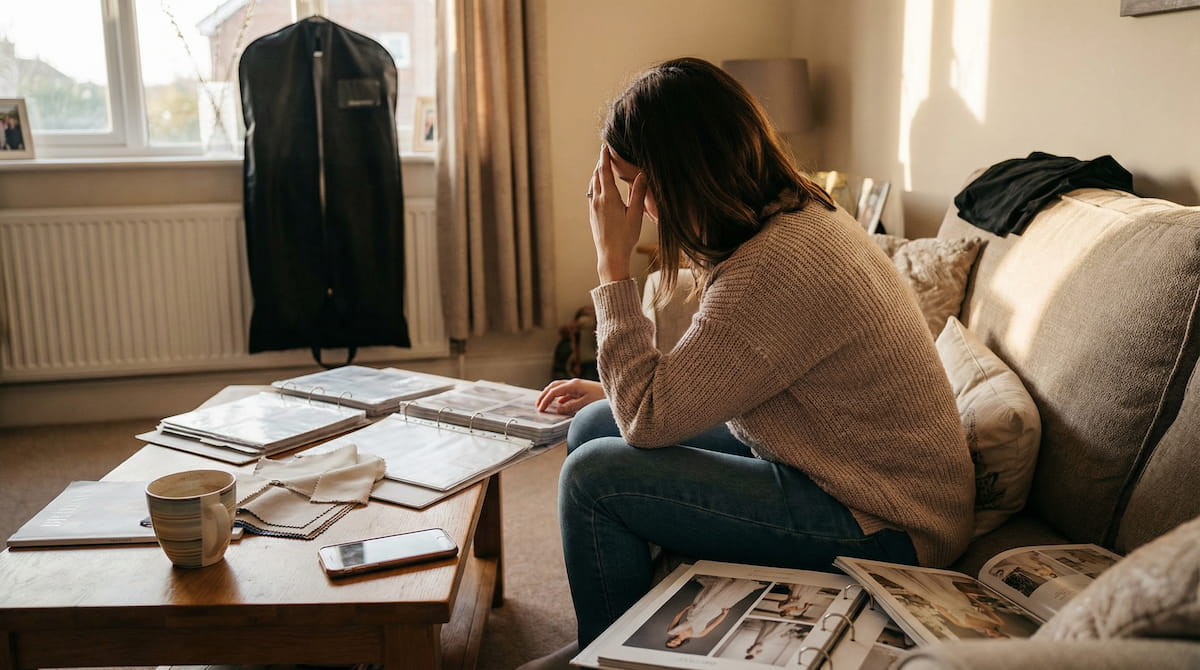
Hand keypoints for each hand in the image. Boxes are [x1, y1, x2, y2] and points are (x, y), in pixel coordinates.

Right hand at [536, 378, 604, 414]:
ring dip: (550, 395)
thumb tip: (557, 409)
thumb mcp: (586, 404)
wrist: (617, 393)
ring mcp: (578, 386)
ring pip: (559, 388)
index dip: (545, 400)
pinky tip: (559, 404)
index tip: (540, 409)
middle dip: (544, 395)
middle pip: (554, 386)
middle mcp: (574, 383)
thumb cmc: (603, 398)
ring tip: (545, 403)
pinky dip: (559, 397)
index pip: (554, 391)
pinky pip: (566, 392)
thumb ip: (571, 406)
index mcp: (574, 385)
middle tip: (537, 404)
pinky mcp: (582, 390)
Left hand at [589, 145, 647, 282]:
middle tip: (605, 154)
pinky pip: (592, 195)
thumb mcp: (636, 214)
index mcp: (609, 197)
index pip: (605, 171)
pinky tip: (600, 188)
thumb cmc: (626, 237)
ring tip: (602, 168)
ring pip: (593, 185)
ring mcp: (593, 208)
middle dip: (601, 164)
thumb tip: (642, 174)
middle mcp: (598, 200)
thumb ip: (638, 193)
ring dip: (597, 174)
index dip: (605, 158)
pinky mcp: (592, 215)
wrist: (611, 255)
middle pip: (597, 176)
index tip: (605, 147)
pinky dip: (596, 185)